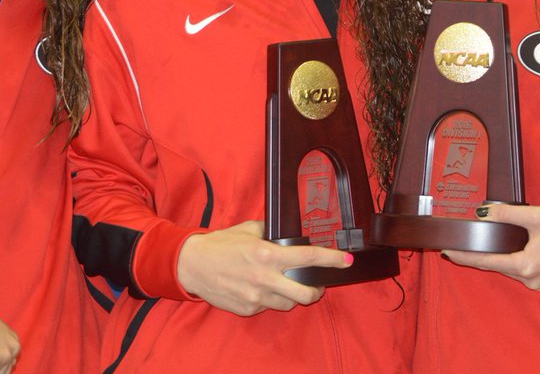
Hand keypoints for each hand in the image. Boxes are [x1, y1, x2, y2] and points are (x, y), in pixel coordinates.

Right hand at [176, 220, 351, 315]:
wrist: (193, 264)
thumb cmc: (220, 244)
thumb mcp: (248, 229)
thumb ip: (270, 232)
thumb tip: (288, 234)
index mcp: (267, 254)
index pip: (308, 258)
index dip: (331, 259)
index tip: (346, 261)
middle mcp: (265, 278)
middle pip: (306, 294)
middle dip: (317, 291)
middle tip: (316, 286)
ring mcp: (256, 297)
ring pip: (289, 304)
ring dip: (292, 296)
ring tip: (283, 285)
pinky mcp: (248, 309)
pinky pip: (268, 306)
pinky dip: (269, 299)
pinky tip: (259, 288)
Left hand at [442, 203, 539, 290]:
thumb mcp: (536, 216)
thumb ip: (507, 213)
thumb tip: (482, 212)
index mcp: (526, 266)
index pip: (486, 261)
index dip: (464, 256)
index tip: (446, 251)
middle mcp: (530, 279)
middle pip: (495, 265)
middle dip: (477, 254)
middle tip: (457, 243)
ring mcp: (537, 281)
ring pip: (506, 267)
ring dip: (493, 256)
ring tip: (476, 243)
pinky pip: (517, 268)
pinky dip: (507, 258)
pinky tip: (500, 248)